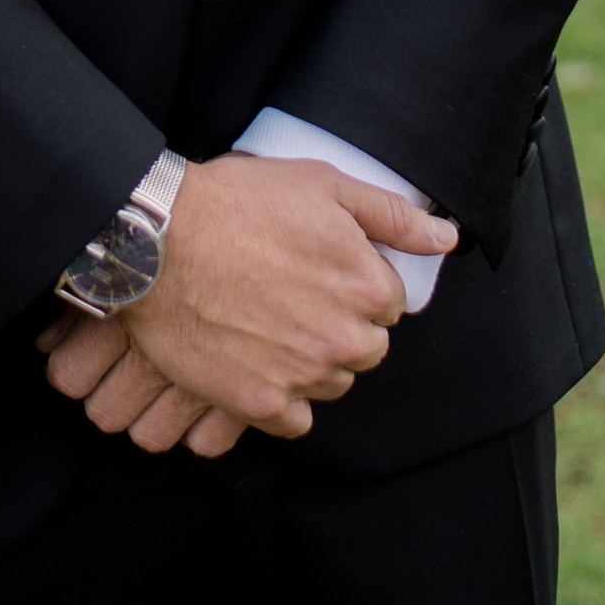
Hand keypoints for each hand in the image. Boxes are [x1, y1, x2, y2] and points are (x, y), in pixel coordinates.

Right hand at [44, 154, 454, 447]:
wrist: (157, 242)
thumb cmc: (238, 203)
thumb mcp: (323, 185)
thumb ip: (393, 217)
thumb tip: (447, 239)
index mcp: (366, 287)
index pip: (388, 303)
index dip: (356, 282)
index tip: (320, 268)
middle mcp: (343, 340)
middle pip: (364, 348)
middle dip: (339, 325)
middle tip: (293, 294)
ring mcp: (301, 377)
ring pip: (331, 382)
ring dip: (311, 360)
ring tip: (269, 321)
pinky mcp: (259, 404)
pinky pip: (294, 418)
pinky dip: (281, 397)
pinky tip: (256, 360)